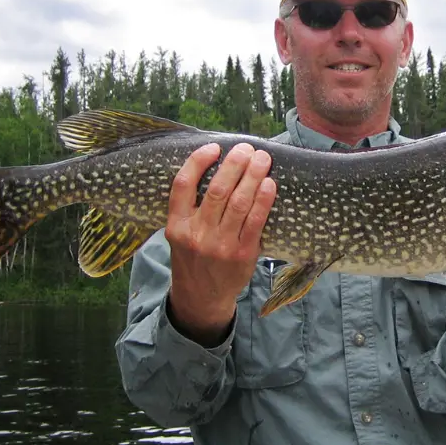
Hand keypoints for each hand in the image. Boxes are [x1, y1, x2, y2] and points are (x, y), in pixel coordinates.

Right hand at [165, 142, 276, 344]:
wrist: (201, 297)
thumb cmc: (193, 258)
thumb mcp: (179, 234)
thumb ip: (190, 207)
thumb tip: (216, 168)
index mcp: (176, 225)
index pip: (182, 185)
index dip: (198, 161)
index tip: (214, 147)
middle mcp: (196, 235)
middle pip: (216, 190)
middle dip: (235, 164)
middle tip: (247, 149)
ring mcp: (220, 246)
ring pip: (239, 202)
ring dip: (253, 176)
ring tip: (262, 159)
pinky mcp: (242, 256)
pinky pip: (256, 222)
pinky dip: (263, 200)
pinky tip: (269, 184)